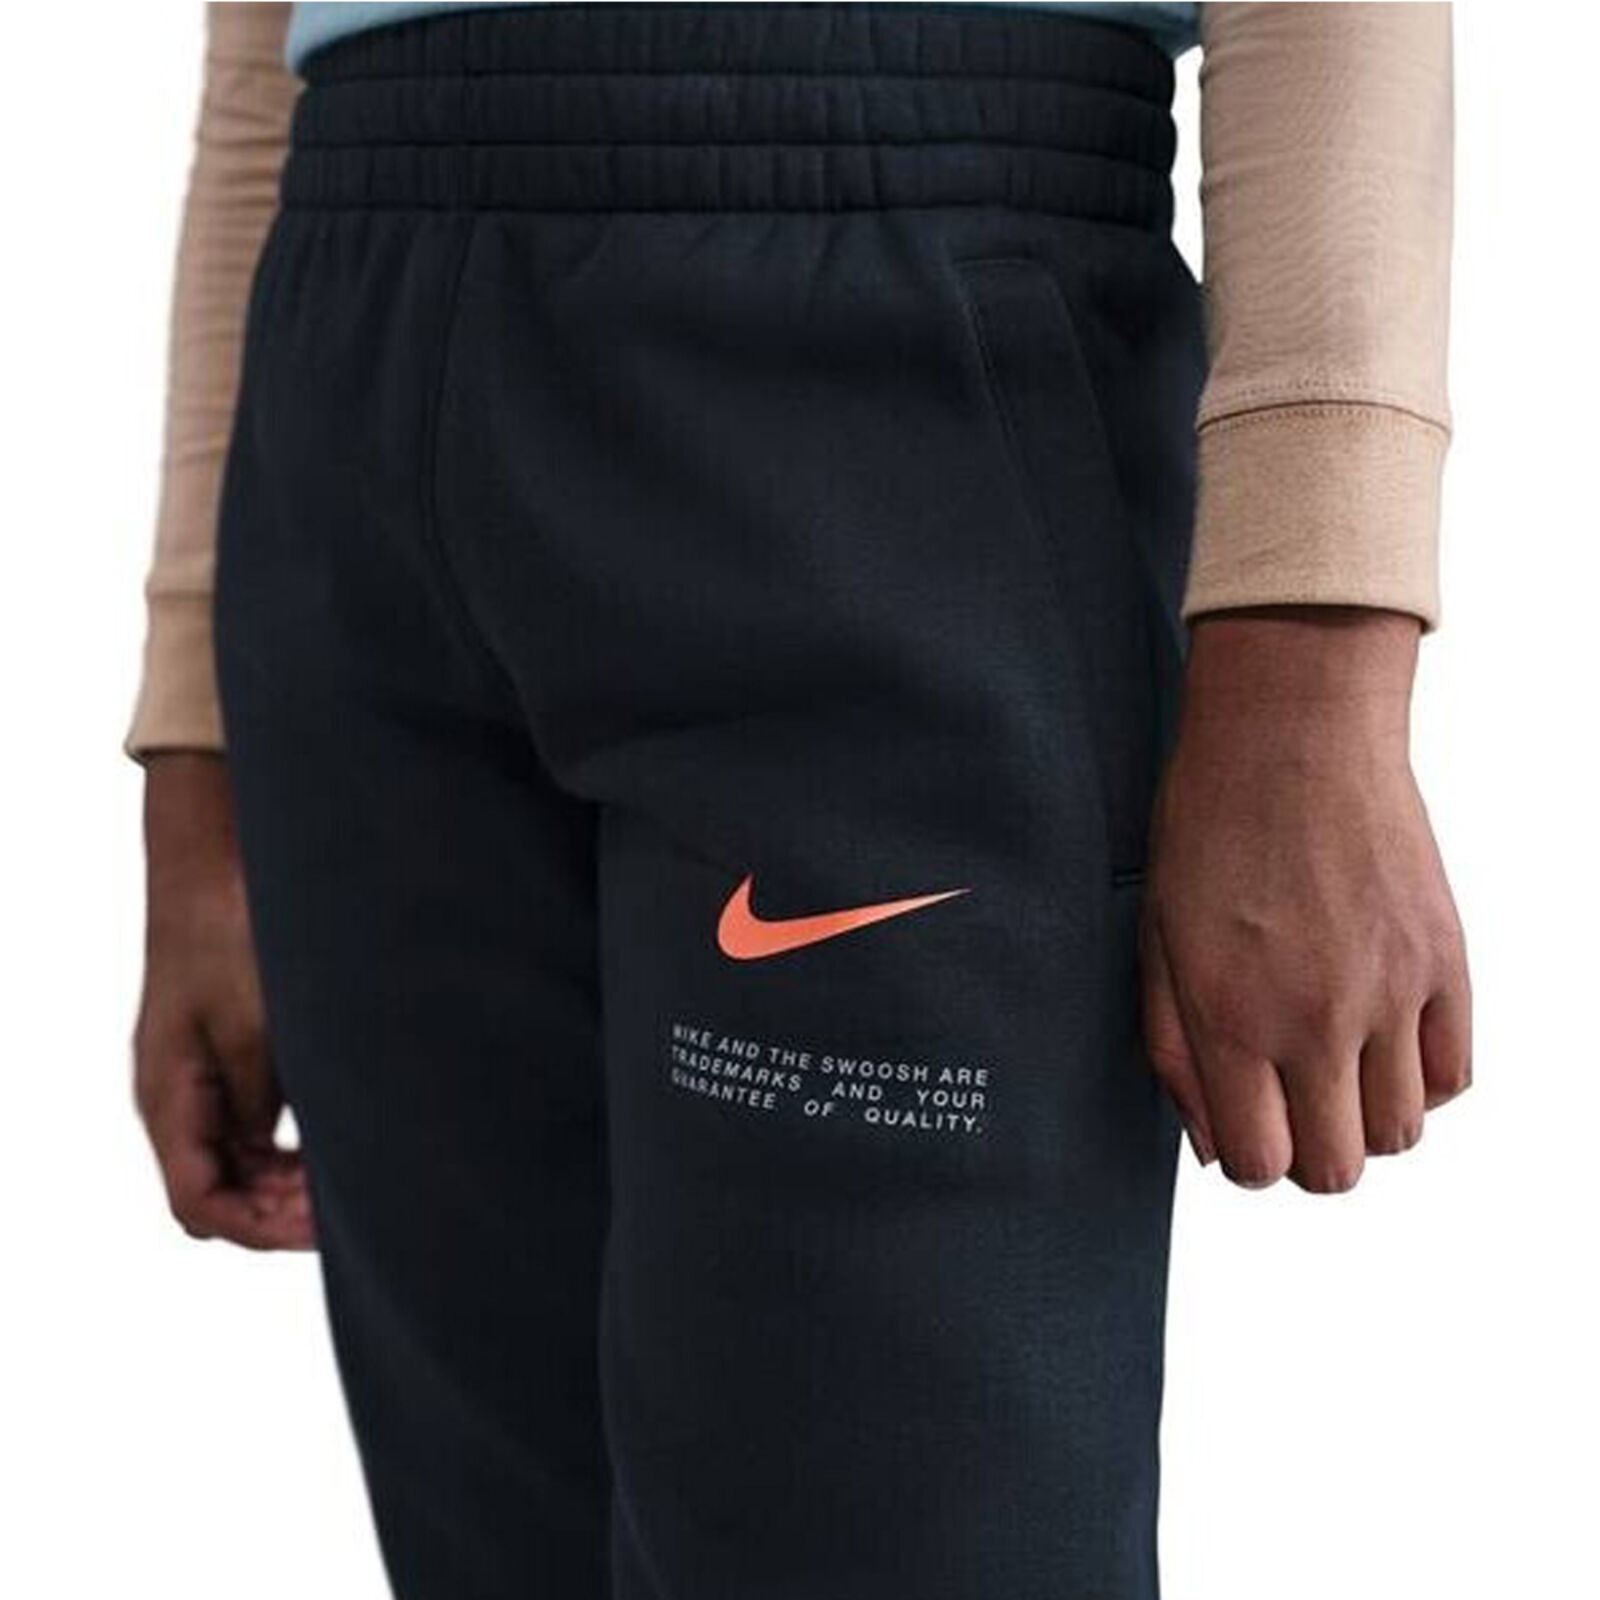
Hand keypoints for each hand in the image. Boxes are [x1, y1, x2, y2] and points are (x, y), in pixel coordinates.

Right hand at [134, 753, 311, 1247]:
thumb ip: (262, 1095)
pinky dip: (293, 1150)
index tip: (321, 1229)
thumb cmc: (224, 932)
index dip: (259, 1228)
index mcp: (170, 1098)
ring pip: (241, 1166)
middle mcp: (182, 1100)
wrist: (213, 864)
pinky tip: (337, 1149)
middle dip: (281, 1213)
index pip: (201, 1201)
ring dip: (290, 1186)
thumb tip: (285, 1162)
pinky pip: (256, 1130)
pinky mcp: (234, 1061)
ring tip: (351, 1188)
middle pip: (222, 1192)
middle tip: (351, 1214)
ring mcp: (206, 1082)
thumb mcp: (253, 1020)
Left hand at [1140, 608, 1470, 1192]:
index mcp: (1230, 1017)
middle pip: (1336, 1169)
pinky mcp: (1445, 961)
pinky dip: (1418, 1077)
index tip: (1242, 1119)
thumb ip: (1175, 1051)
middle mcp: (1316, 1020)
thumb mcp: (1155, 938)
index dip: (1245, 1157)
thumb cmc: (1205, 827)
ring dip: (1361, 1118)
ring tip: (1332, 1061)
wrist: (1292, 731)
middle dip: (1304, 1151)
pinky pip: (1453, 1076)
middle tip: (1287, 1099)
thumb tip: (1213, 1147)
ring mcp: (1391, 993)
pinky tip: (1380, 1035)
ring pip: (1400, 1133)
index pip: (1256, 1164)